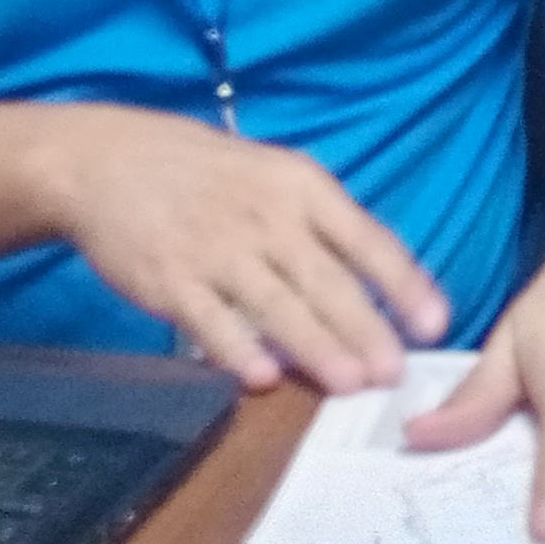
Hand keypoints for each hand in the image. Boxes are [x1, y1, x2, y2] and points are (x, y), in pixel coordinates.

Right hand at [29, 106, 446, 390]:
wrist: (108, 161)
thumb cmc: (209, 174)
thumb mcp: (276, 176)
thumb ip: (323, 227)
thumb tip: (381, 287)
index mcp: (300, 187)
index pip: (366, 238)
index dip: (404, 283)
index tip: (436, 322)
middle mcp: (265, 216)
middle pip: (326, 279)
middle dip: (366, 329)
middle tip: (395, 373)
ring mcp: (215, 249)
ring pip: (275, 305)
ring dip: (315, 346)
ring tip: (349, 382)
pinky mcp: (170, 280)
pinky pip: (210, 321)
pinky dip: (236, 349)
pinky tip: (262, 377)